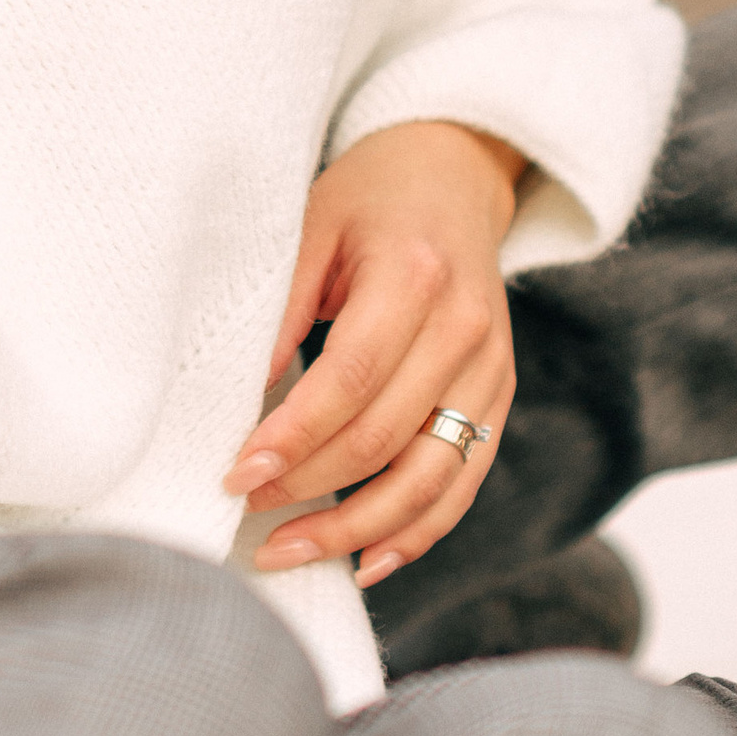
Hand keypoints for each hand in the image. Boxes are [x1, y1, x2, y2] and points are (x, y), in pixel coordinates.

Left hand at [225, 121, 521, 587]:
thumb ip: (282, 302)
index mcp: (416, 276)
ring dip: (357, 528)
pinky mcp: (499, 397)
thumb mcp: (313, 222)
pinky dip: (415, 531)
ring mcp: (492, 370)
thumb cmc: (370, 197)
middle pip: (386, 436)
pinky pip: (462, 482)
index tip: (237, 472)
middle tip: (242, 506)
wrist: (454, 175)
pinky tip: (363, 560)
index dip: (294, 436)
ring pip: (430, 477)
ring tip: (287, 551)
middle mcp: (466, 330)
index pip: (351, 378)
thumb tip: (244, 391)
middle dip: (309, 486)